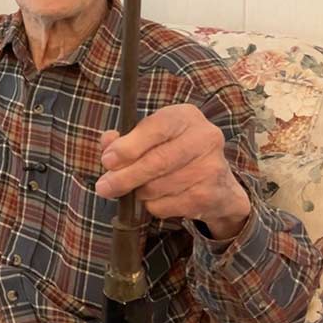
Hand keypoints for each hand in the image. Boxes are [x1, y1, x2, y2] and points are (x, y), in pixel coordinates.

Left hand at [95, 104, 251, 239]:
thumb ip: (125, 138)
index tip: (107, 161)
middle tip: (104, 187)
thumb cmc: (173, 153)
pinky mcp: (209, 196)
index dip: (128, 147)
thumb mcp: (150, 137)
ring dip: (138, 192)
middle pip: (157, 161)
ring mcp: (211, 167)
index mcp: (185, 116)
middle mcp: (204, 137)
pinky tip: (157, 198)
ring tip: (137, 189)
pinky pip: (166, 205)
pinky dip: (152, 205)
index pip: (156, 128)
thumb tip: (108, 142)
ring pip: (158, 186)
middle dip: (124, 177)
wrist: (218, 185)